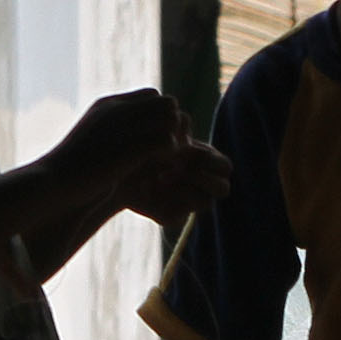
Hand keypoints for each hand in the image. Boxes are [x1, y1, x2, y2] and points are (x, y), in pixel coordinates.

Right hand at [48, 88, 185, 185]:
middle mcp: (118, 109)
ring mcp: (124, 126)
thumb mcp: (88, 144)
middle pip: (167, 103)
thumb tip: (126, 144)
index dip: (160, 115)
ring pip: (171, 120)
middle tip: (168, 153)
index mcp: (107, 105)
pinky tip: (160, 175)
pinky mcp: (129, 149)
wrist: (50, 182)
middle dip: (172, 126)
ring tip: (165, 165)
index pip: (152, 95)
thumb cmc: (67, 170)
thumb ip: (108, 135)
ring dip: (174, 142)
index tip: (157, 141)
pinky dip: (170, 158)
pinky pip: (167, 142)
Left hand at [114, 134, 232, 226]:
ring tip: (159, 176)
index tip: (183, 151)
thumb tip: (184, 122)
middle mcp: (202, 187)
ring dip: (183, 187)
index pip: (225, 167)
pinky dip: (162, 200)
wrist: (114, 167)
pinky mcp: (171, 217)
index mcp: (207, 165)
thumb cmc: (141, 147)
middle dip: (201, 175)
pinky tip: (145, 187)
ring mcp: (188, 205)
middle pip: (223, 188)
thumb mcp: (159, 134)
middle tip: (176, 166)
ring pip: (206, 203)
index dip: (208, 159)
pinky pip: (178, 217)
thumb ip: (176, 129)